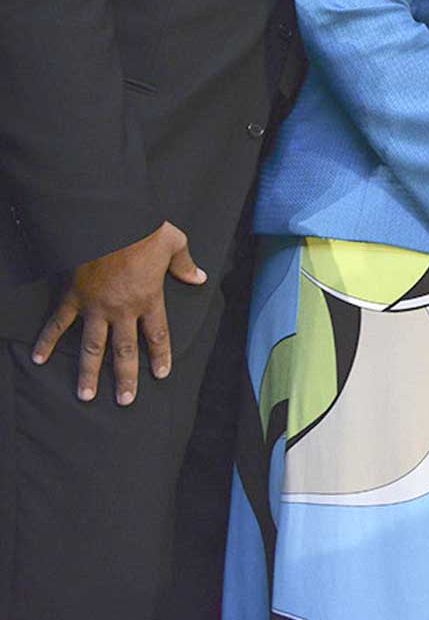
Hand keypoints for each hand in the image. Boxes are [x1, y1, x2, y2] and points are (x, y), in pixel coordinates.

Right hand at [32, 222, 206, 404]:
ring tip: (85, 396)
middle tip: (125, 401)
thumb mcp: (174, 243)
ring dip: (89, 372)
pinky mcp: (74, 297)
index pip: (158, 334)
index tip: (161, 375)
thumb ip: (185, 265)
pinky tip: (39, 359)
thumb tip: (199, 278)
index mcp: (149, 298)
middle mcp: (123, 309)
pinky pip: (59, 323)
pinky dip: (47, 341)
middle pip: (125, 350)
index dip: (160, 355)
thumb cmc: (145, 228)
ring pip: (93, 346)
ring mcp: (96, 306)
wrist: (111, 219)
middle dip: (126, 377)